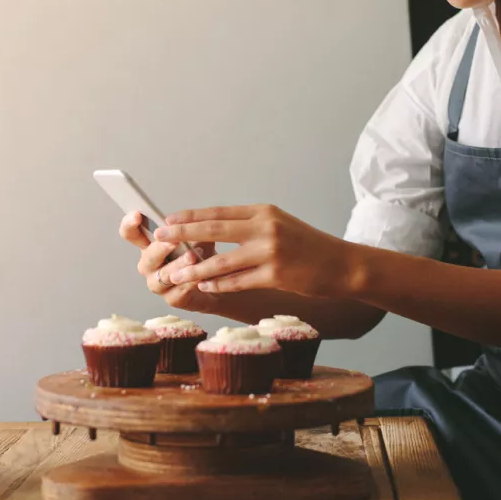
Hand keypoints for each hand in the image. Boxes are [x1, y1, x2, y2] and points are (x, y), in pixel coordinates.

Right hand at [117, 212, 220, 312]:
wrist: (216, 284)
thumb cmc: (201, 257)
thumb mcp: (197, 237)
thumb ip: (191, 229)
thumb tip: (191, 221)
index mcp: (150, 246)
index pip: (131, 234)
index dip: (129, 225)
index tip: (137, 215)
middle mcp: (149, 266)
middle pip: (147, 257)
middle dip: (160, 248)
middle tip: (173, 241)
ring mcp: (158, 284)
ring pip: (163, 275)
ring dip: (177, 265)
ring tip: (192, 257)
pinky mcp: (172, 299)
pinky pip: (178, 291)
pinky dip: (189, 283)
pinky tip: (199, 277)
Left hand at [152, 204, 353, 297]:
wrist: (342, 264)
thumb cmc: (308, 246)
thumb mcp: (280, 225)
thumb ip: (250, 226)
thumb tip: (214, 230)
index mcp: (263, 212)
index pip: (219, 212)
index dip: (191, 216)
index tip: (168, 219)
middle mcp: (265, 227)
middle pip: (214, 229)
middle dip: (182, 234)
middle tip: (159, 237)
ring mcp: (270, 252)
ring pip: (221, 261)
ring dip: (194, 268)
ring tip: (173, 274)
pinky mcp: (275, 275)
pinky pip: (238, 282)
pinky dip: (218, 285)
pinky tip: (203, 287)